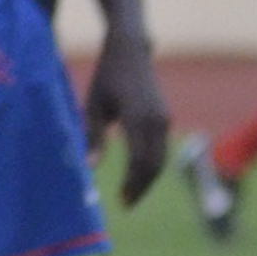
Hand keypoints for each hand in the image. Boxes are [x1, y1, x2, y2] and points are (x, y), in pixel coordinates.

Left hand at [85, 31, 170, 207]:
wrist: (131, 51)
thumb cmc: (106, 78)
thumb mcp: (93, 106)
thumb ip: (93, 137)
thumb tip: (91, 168)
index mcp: (137, 117)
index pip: (140, 160)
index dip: (131, 183)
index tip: (120, 201)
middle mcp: (157, 120)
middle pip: (154, 164)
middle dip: (141, 187)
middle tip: (125, 204)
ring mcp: (165, 119)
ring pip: (161, 158)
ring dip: (147, 179)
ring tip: (130, 195)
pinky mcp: (165, 118)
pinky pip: (161, 148)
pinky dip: (151, 165)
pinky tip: (136, 176)